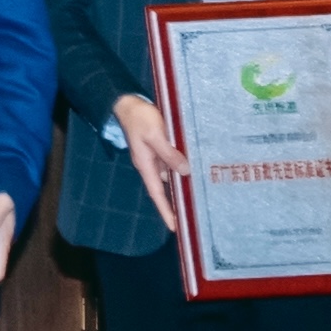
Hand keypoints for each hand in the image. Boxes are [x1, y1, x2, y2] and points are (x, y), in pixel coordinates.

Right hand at [111, 96, 183, 236]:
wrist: (129, 103)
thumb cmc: (140, 119)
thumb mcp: (155, 135)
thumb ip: (169, 153)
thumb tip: (185, 171)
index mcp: (146, 165)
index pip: (157, 194)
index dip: (166, 211)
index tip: (175, 227)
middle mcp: (151, 165)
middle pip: (165, 188)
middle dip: (177, 201)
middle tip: (194, 214)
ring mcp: (155, 157)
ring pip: (171, 174)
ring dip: (183, 182)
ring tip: (201, 193)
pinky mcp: (160, 148)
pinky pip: (172, 162)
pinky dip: (182, 167)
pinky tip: (195, 168)